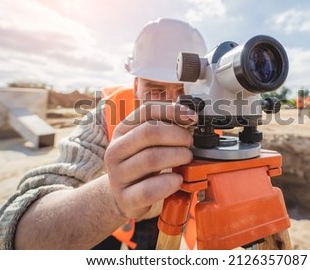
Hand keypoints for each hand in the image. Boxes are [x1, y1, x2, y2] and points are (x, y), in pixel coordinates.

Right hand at [104, 102, 196, 220]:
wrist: (122, 197)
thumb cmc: (140, 165)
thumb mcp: (145, 144)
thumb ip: (163, 128)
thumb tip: (189, 117)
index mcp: (122, 131)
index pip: (146, 111)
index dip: (173, 111)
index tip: (193, 118)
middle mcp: (116, 151)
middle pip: (149, 133)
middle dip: (177, 135)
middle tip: (189, 143)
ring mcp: (118, 176)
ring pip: (150, 159)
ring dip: (177, 156)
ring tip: (187, 159)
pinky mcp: (126, 198)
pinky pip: (148, 189)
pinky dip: (168, 183)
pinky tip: (178, 180)